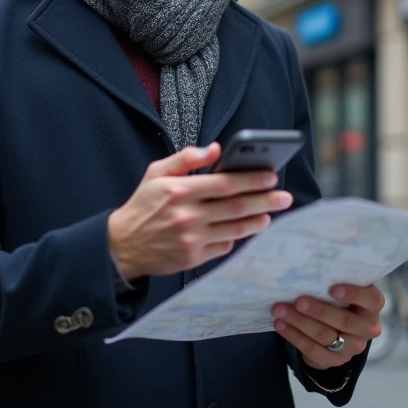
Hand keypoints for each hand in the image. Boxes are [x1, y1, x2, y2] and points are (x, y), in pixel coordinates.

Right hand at [108, 143, 292, 279]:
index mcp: (179, 191)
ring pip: (235, 229)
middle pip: (237, 207)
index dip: (252, 179)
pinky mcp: (193, 258)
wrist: (122, 246)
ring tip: (271, 214)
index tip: (271, 176)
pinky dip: (236, 237)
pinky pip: (224, 246)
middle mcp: (187, 216)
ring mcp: (191, 240)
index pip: (225, 183)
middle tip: (284, 197)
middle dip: (266, 201)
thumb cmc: (143, 205)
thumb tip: (215, 148)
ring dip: (258, 221)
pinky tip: (244, 230)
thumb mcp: (156, 173)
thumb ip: (186, 158)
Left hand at [272, 283, 384, 370]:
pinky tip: (280, 324)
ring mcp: (352, 347)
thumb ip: (336, 278)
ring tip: (279, 310)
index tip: (332, 288)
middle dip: (319, 310)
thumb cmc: (340, 299)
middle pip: (344, 321)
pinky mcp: (335, 361)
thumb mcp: (345, 287)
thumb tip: (311, 262)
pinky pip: (312, 349)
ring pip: (324, 335)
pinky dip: (293, 336)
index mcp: (373, 305)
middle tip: (298, 300)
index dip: (353, 294)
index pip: (370, 299)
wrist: (340, 331)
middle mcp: (368, 328)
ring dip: (299, 322)